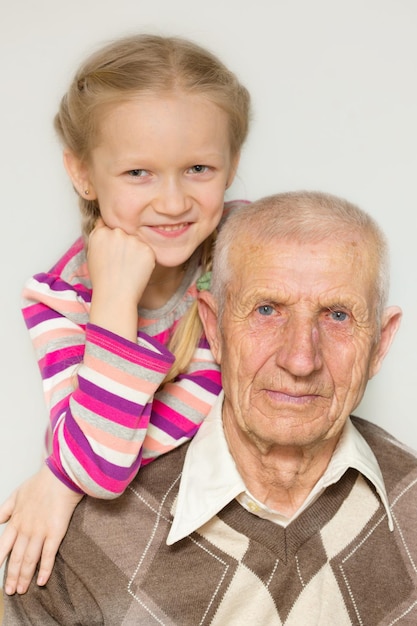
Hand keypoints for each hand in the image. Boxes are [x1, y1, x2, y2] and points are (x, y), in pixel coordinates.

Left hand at [0, 465, 82, 594]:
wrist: (61, 476)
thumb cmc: (41, 483)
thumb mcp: (16, 494)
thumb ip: (5, 510)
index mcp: (16, 520)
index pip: (3, 546)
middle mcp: (26, 529)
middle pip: (15, 557)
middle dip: (11, 576)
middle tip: (10, 590)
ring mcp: (40, 532)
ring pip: (29, 560)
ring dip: (24, 577)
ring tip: (22, 590)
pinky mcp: (55, 532)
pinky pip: (48, 555)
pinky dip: (45, 569)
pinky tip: (42, 581)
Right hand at [88, 218, 155, 304]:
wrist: (115, 296)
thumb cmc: (102, 280)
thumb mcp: (92, 255)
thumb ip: (99, 238)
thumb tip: (104, 224)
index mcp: (101, 233)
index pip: (109, 226)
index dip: (113, 240)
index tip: (114, 251)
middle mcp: (117, 233)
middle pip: (124, 233)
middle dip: (124, 244)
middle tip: (121, 263)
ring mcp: (133, 240)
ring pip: (137, 241)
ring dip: (135, 251)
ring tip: (128, 268)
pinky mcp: (147, 249)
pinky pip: (147, 251)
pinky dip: (145, 260)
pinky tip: (136, 271)